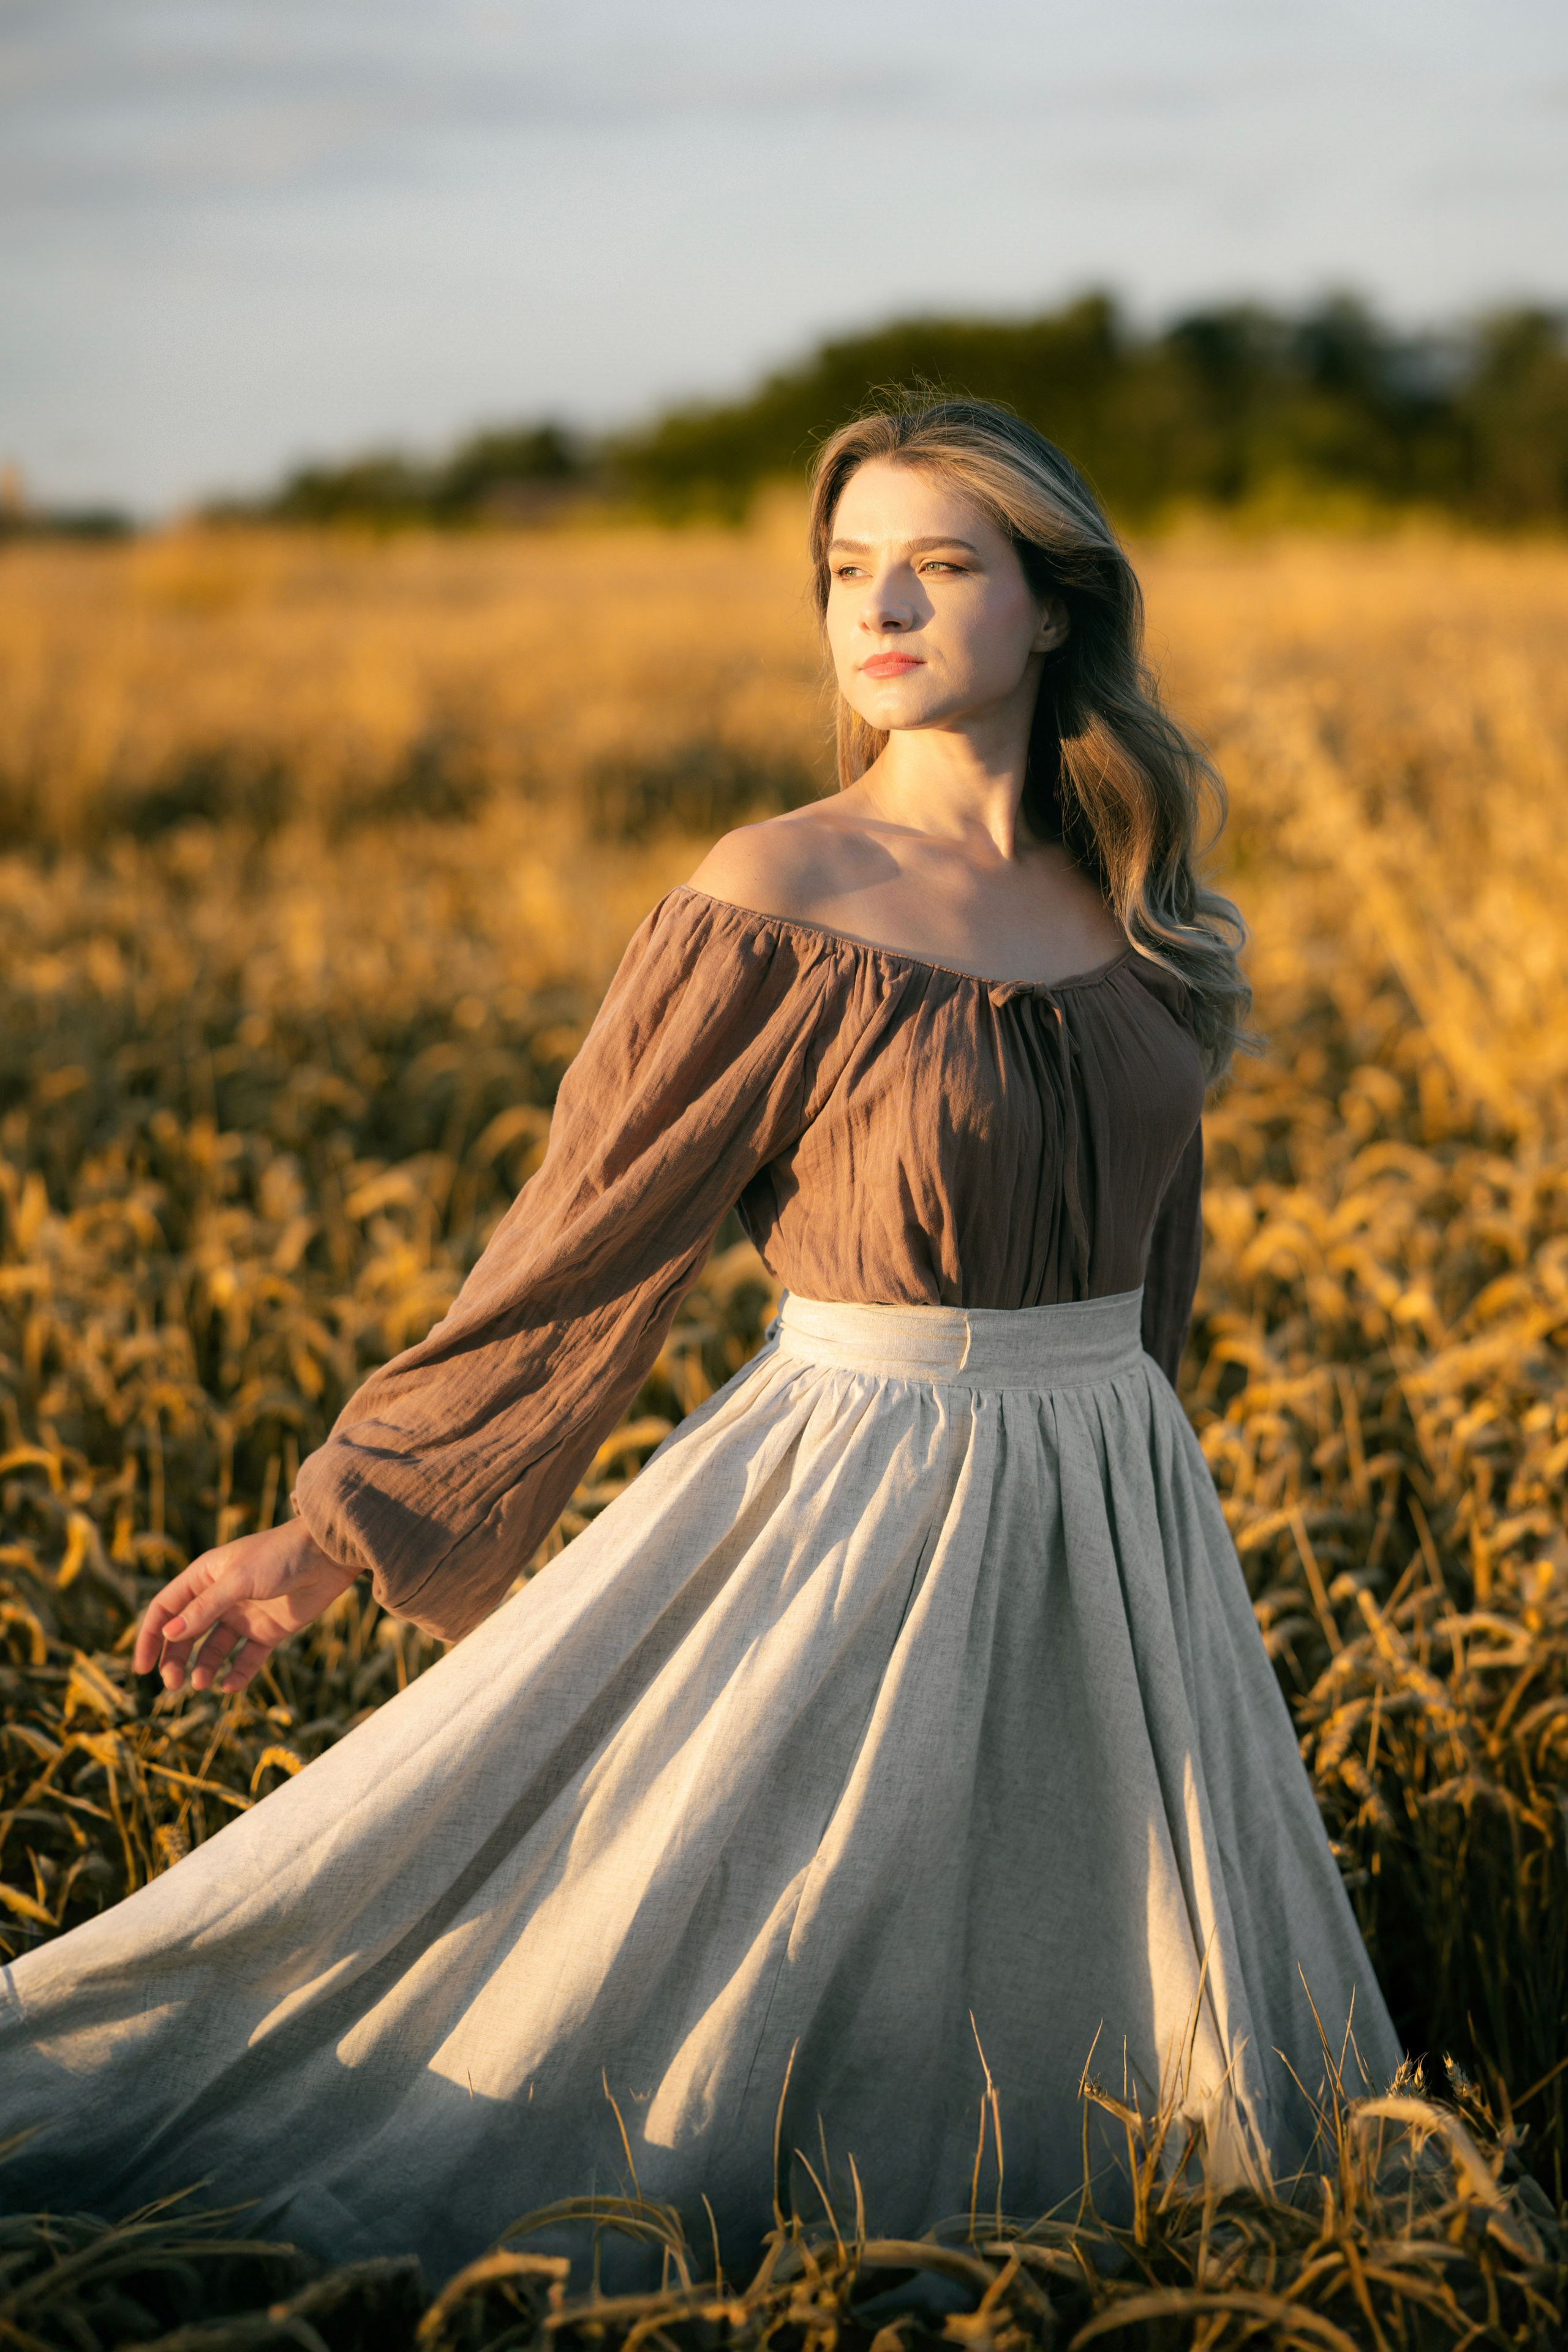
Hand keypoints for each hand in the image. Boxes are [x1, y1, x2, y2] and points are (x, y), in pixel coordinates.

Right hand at [133, 1519, 361, 1694]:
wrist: (329, 1555)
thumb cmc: (281, 1556)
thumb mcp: (238, 1580)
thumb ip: (205, 1608)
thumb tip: (170, 1634)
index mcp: (205, 1576)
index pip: (165, 1609)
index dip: (151, 1637)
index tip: (142, 1668)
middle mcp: (221, 1597)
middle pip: (186, 1634)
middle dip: (175, 1660)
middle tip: (173, 1685)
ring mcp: (245, 1615)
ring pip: (214, 1650)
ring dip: (203, 1668)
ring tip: (201, 1683)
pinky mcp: (270, 1631)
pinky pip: (247, 1658)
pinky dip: (237, 1674)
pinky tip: (229, 1686)